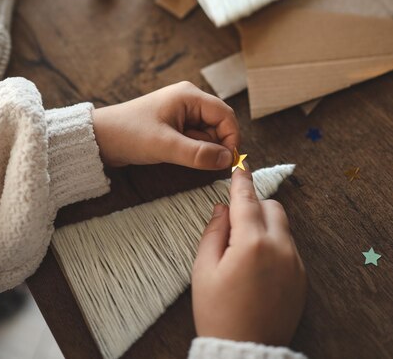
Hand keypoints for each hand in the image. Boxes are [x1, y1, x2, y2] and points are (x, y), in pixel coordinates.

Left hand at [92, 81, 238, 169]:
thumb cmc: (129, 134)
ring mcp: (182, 113)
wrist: (100, 137)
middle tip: (201, 162)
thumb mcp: (165, 146)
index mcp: (189, 95)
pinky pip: (195, 138)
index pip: (225, 115)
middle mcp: (189, 100)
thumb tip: (227, 160)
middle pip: (219, 124)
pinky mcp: (175, 125)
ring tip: (180, 155)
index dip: (231, 138)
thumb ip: (198, 153)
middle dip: (215, 145)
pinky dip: (192, 150)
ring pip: (208, 134)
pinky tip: (176, 154)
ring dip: (202, 149)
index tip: (227, 162)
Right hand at [192, 166, 305, 346]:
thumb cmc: (217, 312)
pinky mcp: (301, 277)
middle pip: (272, 206)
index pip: (246, 199)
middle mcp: (279, 248)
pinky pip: (289, 247)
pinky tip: (258, 265)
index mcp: (251, 243)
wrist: (244, 350)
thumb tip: (222, 207)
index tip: (240, 164)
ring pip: (283, 226)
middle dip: (254, 206)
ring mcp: (294, 263)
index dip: (241, 179)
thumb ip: (214, 231)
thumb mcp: (203, 269)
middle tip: (235, 222)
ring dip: (265, 224)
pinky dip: (275, 244)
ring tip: (245, 249)